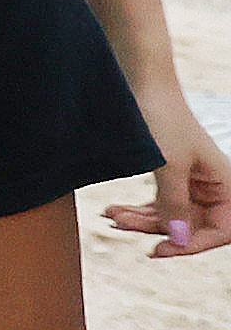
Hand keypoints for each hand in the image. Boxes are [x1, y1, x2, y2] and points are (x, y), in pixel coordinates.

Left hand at [102, 81, 230, 259]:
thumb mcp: (168, 164)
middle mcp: (211, 185)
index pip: (220, 231)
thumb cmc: (160, 116)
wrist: (137, 79)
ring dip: (141, 221)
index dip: (192, 245)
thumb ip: (174, 203)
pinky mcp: (168, 174)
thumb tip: (178, 239)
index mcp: (224, 183)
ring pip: (169, 216)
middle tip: (120, 225)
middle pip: (190, 226)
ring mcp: (189, 181)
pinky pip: (157, 203)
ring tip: (111, 216)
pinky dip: (136, 210)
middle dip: (156, 230)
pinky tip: (112, 212)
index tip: (160, 250)